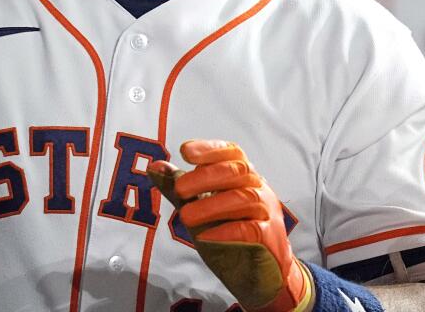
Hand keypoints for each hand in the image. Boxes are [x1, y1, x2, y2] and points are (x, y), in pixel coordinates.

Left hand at [148, 140, 311, 311]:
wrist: (258, 275)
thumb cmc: (229, 237)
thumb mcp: (199, 209)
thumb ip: (179, 189)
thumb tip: (154, 167)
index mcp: (243, 177)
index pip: (232, 152)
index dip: (209, 149)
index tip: (184, 152)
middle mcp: (259, 189)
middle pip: (237, 171)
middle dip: (204, 177)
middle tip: (179, 190)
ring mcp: (267, 212)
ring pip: (245, 198)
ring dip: (211, 205)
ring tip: (184, 216)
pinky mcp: (270, 238)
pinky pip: (251, 229)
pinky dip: (226, 231)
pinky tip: (204, 236)